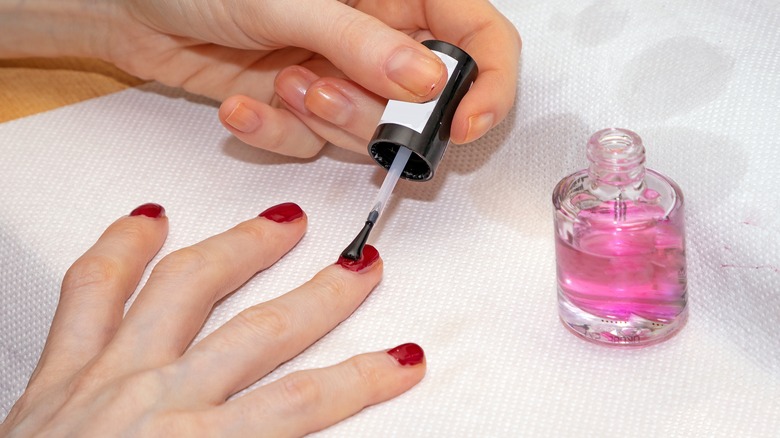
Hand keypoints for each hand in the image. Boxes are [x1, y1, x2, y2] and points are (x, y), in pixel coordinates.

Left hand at [0, 202, 424, 435]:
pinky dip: (121, 247)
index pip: (304, 403)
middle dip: (325, 296)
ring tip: (284, 221)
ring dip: (244, 248)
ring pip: (188, 287)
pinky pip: (92, 290)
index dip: (364, 378)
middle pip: (263, 332)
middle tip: (362, 268)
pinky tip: (150, 218)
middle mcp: (157, 402)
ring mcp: (107, 376)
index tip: (401, 359)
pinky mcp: (60, 370)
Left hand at [3, 0, 517, 156]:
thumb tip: (431, 84)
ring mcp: (339, 77)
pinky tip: (243, 105)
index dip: (489, 82)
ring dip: (323, 123)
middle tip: (325, 91)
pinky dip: (278, 134)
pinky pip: (313, 145)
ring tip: (279, 84)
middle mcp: (374, 39)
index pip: (479, 37)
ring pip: (369, 133)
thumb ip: (363, 42)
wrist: (128, 4)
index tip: (468, 122)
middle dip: (377, 113)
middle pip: (425, 102)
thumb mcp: (290, 0)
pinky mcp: (301, 110)